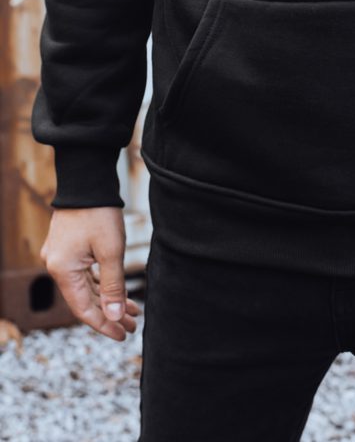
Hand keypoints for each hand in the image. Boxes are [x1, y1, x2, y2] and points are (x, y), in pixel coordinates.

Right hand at [40, 206, 141, 341]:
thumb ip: (113, 286)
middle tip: (133, 326)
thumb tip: (115, 317)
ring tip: (133, 311)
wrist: (88, 182)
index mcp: (63, 271)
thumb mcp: (110, 251)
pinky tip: (118, 291)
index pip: (83, 309)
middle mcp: (57, 267)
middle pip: (85, 299)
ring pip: (87, 287)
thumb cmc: (100, 214)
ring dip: (108, 299)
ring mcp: (61, 257)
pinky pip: (85, 274)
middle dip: (110, 313)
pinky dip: (102, 283)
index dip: (104, 324)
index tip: (123, 335)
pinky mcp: (69, 248)